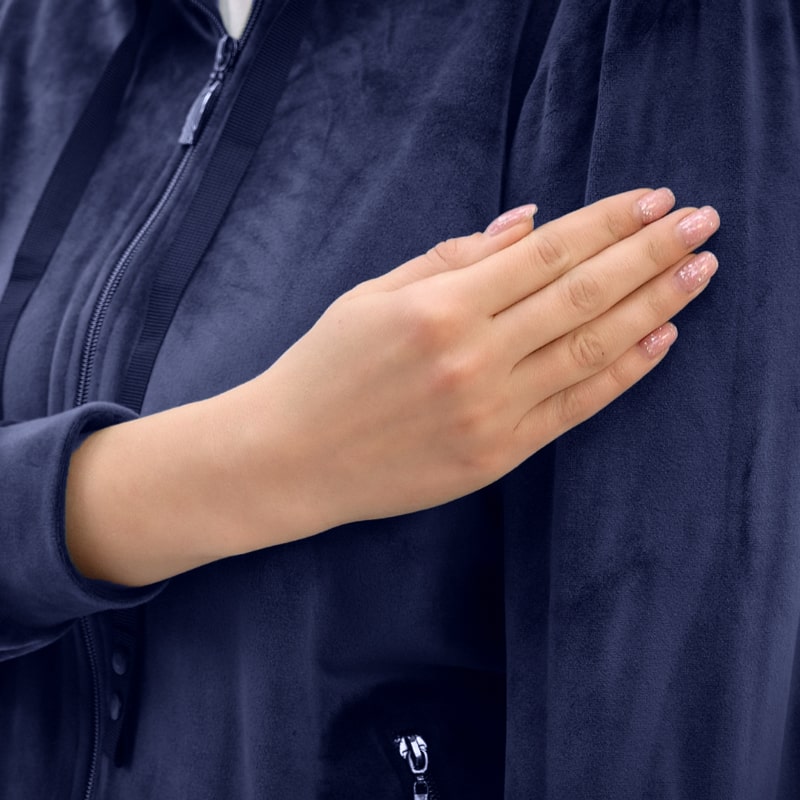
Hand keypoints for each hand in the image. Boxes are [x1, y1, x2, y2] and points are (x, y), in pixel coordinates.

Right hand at [232, 187, 718, 539]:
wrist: (290, 458)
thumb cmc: (324, 368)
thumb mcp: (374, 294)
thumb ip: (455, 256)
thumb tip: (530, 222)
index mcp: (440, 307)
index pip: (549, 253)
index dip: (609, 223)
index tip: (656, 200)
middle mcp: (474, 358)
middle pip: (585, 295)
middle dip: (651, 253)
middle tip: (702, 223)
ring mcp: (491, 412)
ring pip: (593, 350)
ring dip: (655, 306)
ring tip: (699, 273)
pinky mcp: (497, 456)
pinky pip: (576, 408)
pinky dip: (623, 373)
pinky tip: (660, 340)